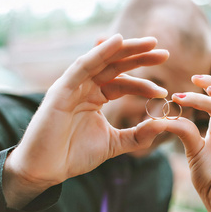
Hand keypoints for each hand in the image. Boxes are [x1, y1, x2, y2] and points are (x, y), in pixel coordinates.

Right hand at [3, 34, 169, 207]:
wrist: (45, 170)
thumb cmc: (73, 155)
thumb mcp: (113, 144)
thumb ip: (137, 135)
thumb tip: (163, 124)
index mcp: (95, 97)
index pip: (123, 83)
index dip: (144, 84)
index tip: (164, 90)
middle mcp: (85, 87)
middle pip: (115, 66)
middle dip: (140, 58)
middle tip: (165, 54)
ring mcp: (72, 86)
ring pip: (102, 61)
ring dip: (126, 50)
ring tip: (151, 44)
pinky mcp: (61, 89)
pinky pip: (82, 66)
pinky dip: (100, 53)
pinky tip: (118, 41)